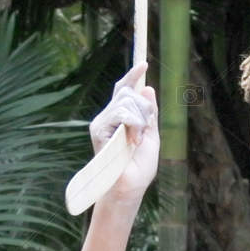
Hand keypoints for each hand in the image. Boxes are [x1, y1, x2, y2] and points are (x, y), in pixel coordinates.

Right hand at [88, 62, 159, 207]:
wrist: (129, 186)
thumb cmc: (139, 167)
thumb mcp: (151, 136)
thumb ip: (149, 113)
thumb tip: (147, 88)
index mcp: (121, 118)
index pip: (124, 90)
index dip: (133, 76)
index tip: (144, 64)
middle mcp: (108, 117)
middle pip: (128, 93)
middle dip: (143, 109)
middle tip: (142, 134)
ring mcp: (102, 121)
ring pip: (127, 102)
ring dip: (139, 121)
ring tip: (136, 142)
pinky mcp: (98, 128)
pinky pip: (123, 113)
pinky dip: (133, 126)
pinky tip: (131, 142)